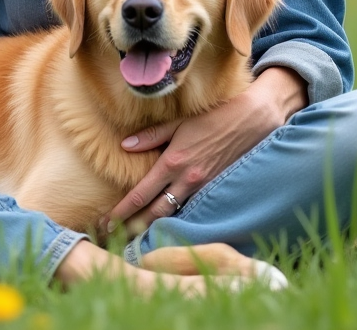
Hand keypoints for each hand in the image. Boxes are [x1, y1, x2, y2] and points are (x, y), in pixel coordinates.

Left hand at [103, 68, 307, 233]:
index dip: (120, 212)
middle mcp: (186, 180)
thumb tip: (124, 145)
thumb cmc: (213, 117)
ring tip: (132, 238)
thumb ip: (151, 136)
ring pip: (172, 216)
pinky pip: (190, 210)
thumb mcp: (179, 123)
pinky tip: (165, 227)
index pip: (140, 195)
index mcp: (173, 162)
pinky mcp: (214, 191)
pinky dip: (175, 219)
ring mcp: (202, 188)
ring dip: (152, 228)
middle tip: (112, 237)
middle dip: (131, 228)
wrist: (251, 121)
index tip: (105, 223)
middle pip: (153, 214)